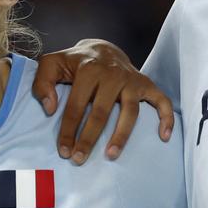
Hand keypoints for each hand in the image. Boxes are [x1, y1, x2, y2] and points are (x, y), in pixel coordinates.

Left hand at [32, 39, 173, 164]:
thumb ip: (42, 83)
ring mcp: (132, 80)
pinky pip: (161, 102)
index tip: (63, 151)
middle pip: (102, 113)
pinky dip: (166, 118)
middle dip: (89, 139)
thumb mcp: (50, 64)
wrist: (101, 48)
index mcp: (88, 70)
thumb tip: (50, 109)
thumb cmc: (72, 63)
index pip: (76, 106)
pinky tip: (163, 137)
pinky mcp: (147, 84)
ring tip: (110, 155)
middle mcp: (112, 75)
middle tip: (79, 159)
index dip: (68, 130)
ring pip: (130, 113)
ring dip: (121, 136)